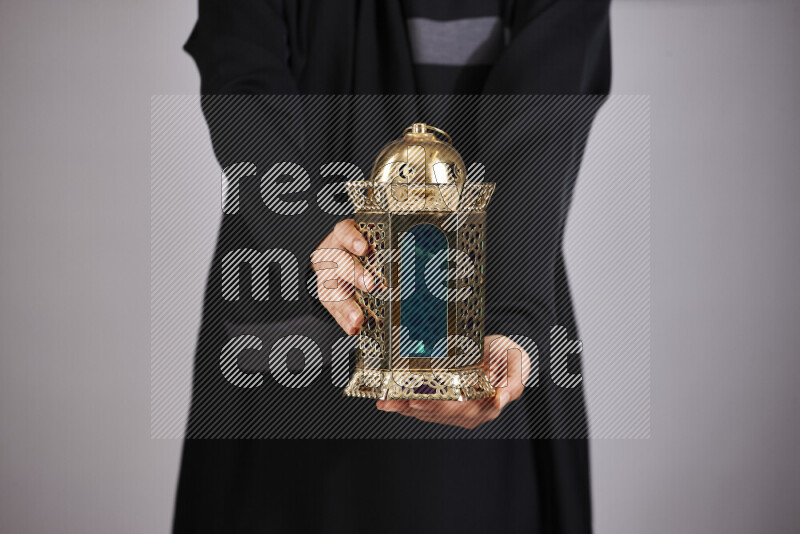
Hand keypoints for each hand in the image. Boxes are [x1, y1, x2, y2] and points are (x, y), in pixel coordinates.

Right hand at [311, 219, 376, 334]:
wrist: (329, 256)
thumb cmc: (356, 249)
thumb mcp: (366, 240)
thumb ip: (382, 247)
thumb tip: (412, 253)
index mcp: (342, 236)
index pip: (344, 232)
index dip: (353, 239)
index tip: (364, 248)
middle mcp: (332, 255)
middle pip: (338, 262)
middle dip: (354, 274)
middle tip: (370, 285)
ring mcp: (326, 275)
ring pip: (332, 289)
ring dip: (347, 306)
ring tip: (359, 319)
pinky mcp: (325, 294)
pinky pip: (332, 308)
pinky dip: (343, 320)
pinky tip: (353, 328)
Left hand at [376, 335, 530, 428]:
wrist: (503, 352)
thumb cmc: (510, 357)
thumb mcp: (517, 364)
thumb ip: (513, 383)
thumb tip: (501, 400)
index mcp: (487, 405)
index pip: (462, 411)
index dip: (439, 407)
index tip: (419, 401)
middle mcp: (470, 412)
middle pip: (440, 413)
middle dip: (415, 407)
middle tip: (395, 400)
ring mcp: (456, 409)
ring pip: (428, 412)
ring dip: (405, 408)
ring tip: (385, 401)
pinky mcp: (445, 403)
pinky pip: (424, 406)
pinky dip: (405, 404)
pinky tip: (389, 401)